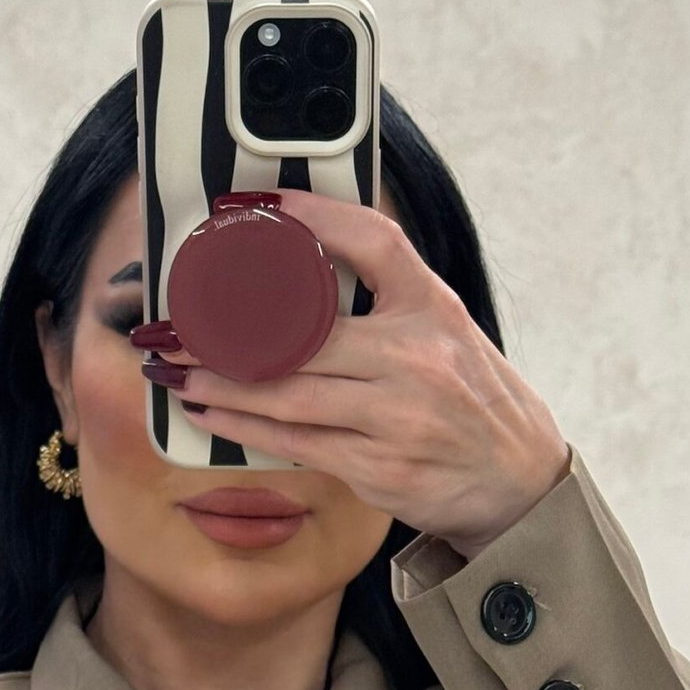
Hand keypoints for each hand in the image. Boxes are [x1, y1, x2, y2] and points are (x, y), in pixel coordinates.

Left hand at [138, 185, 571, 560]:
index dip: (312, 219)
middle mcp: (418, 357)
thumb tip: (293, 272)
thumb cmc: (470, 399)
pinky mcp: (379, 467)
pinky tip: (210, 413)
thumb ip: (383, 300)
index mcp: (433, 307)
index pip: (371, 242)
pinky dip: (244, 427)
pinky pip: (296, 442)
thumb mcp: (446, 329)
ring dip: (221, 383)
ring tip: (175, 372)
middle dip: (225, 330)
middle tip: (173, 324)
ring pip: (288, 393)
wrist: (517, 480)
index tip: (255, 209)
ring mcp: (398, 416)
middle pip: (303, 331)